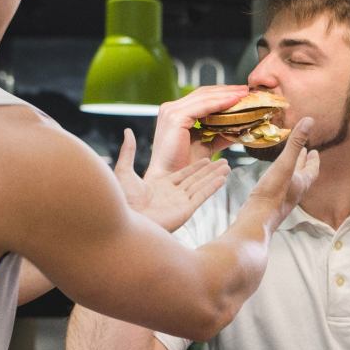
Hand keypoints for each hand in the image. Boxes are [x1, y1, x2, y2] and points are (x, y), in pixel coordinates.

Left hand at [113, 128, 229, 231]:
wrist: (127, 219)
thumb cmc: (122, 200)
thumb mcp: (124, 171)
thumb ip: (128, 151)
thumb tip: (127, 131)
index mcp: (160, 186)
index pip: (182, 174)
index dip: (195, 166)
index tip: (206, 157)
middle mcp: (172, 194)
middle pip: (196, 179)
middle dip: (210, 170)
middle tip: (223, 161)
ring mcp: (179, 202)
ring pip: (201, 185)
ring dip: (215, 176)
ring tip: (227, 165)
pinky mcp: (185, 209)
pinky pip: (202, 195)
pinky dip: (213, 186)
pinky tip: (223, 178)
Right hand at [148, 85, 248, 177]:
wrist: (172, 178)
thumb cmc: (185, 165)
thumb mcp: (206, 145)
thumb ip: (219, 134)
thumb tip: (238, 129)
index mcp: (176, 113)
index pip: (201, 97)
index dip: (222, 93)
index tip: (241, 94)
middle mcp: (171, 108)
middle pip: (203, 93)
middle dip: (227, 90)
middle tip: (246, 90)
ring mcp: (171, 111)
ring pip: (204, 97)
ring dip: (226, 94)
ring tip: (244, 93)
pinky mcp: (176, 117)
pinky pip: (203, 106)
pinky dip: (220, 102)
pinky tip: (234, 101)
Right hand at [244, 117, 319, 228]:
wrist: (257, 220)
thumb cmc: (272, 193)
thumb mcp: (285, 164)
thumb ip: (295, 143)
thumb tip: (310, 120)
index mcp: (302, 182)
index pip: (313, 169)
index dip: (314, 160)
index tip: (314, 151)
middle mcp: (295, 191)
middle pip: (303, 175)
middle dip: (304, 163)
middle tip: (304, 153)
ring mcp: (282, 199)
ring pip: (291, 182)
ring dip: (292, 172)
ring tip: (289, 163)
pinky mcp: (270, 203)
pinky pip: (279, 188)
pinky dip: (279, 180)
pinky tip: (272, 179)